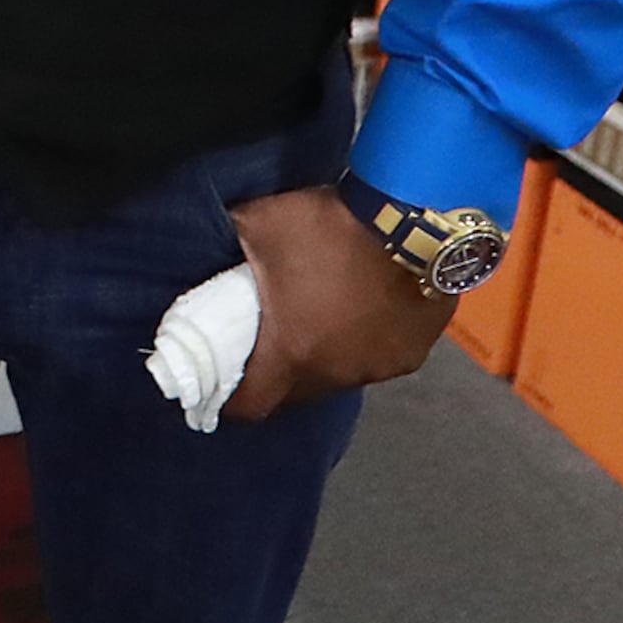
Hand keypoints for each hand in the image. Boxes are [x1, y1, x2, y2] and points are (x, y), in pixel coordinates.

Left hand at [219, 185, 454, 422]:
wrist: (412, 219)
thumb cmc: (329, 227)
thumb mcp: (260, 224)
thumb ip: (231, 244)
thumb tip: (210, 240)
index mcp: (291, 353)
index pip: (252, 403)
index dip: (233, 399)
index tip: (223, 386)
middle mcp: (336, 373)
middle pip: (296, 392)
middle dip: (279, 374)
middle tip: (270, 342)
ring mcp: (378, 367)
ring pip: (339, 375)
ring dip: (324, 356)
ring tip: (320, 319)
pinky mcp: (412, 353)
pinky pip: (376, 357)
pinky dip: (363, 342)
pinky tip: (361, 313)